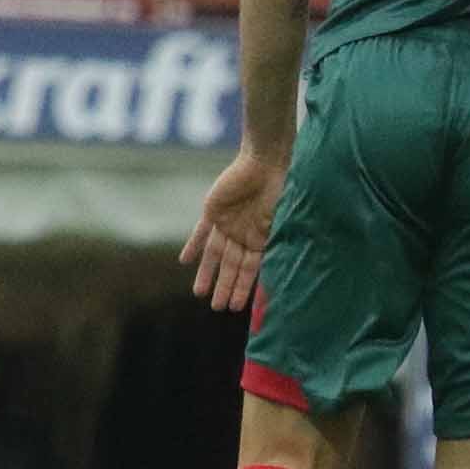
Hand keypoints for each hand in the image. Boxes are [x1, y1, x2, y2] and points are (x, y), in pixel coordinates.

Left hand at [180, 149, 286, 311]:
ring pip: (214, 254)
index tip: (237, 307)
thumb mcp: (283, 220)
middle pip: (231, 266)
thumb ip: (278, 242)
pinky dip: (193, 245)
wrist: (265, 161)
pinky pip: (201, 232)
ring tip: (199, 293)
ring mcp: (227, 223)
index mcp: (261, 239)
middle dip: (225, 286)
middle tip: (218, 307)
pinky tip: (185, 261)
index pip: (250, 270)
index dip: (243, 288)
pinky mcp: (213, 210)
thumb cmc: (281, 189)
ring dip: (207, 273)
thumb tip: (284, 270)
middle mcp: (243, 234)